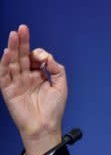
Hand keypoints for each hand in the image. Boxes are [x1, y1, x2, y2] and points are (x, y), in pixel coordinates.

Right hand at [0, 25, 67, 154]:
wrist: (45, 126)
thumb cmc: (54, 108)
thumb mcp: (61, 84)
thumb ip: (56, 68)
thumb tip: (48, 57)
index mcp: (39, 75)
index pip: (36, 58)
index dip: (40, 53)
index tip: (45, 59)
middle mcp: (27, 77)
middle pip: (22, 56)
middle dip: (22, 42)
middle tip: (22, 28)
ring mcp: (17, 83)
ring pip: (13, 62)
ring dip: (12, 48)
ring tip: (13, 34)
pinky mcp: (8, 90)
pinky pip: (4, 75)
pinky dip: (4, 64)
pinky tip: (7, 53)